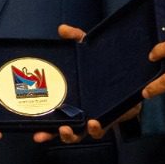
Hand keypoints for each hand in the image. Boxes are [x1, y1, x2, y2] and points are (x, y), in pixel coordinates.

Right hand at [30, 24, 141, 143]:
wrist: (132, 76)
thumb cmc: (104, 68)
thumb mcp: (89, 50)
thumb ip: (77, 38)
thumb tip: (62, 29)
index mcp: (71, 101)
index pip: (53, 116)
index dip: (42, 125)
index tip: (31, 128)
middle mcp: (80, 113)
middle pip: (61, 131)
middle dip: (50, 134)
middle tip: (40, 134)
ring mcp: (94, 119)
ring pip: (80, 134)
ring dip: (71, 135)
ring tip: (65, 128)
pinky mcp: (109, 120)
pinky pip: (101, 130)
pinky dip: (96, 129)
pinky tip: (93, 122)